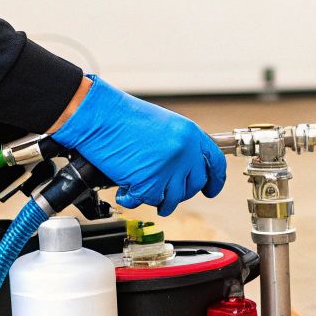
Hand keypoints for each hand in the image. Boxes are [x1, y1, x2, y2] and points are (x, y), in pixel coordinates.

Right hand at [49, 76, 226, 215]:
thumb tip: (185, 165)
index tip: (211, 189)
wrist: (99, 116)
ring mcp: (167, 168)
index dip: (215, 180)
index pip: (215, 163)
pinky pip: (147, 200)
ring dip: (159, 200)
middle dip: (181, 192)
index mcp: (190, 135)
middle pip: (194, 185)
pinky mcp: (147, 182)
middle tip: (165, 190)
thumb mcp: (164, 124)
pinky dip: (133, 199)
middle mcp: (184, 152)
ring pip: (173, 198)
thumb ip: (180, 145)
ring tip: (146, 193)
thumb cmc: (123, 116)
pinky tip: (126, 190)